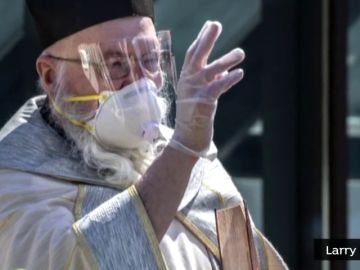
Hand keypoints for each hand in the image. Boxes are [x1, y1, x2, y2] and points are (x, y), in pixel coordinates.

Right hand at [169, 21, 244, 157]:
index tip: (209, 25)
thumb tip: (225, 71)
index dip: (201, 39)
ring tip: (241, 52)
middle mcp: (188, 83)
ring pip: (210, 71)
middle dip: (206, 39)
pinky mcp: (203, 104)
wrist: (187, 140)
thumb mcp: (199, 95)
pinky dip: (229, 79)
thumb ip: (210, 82)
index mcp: (186, 80)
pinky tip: (239, 73)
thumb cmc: (194, 118)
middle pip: (196, 56)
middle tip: (215, 24)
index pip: (192, 55)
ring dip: (226, 60)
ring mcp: (194, 93)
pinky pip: (217, 87)